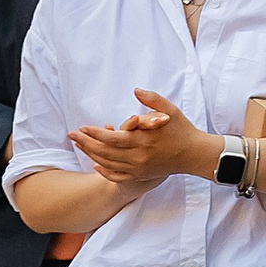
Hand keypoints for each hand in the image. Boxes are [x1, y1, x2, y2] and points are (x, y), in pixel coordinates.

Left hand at [68, 87, 216, 189]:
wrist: (194, 154)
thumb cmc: (182, 130)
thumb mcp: (169, 110)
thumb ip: (152, 99)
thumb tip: (136, 90)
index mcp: (143, 141)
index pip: (111, 139)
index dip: (93, 133)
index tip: (81, 127)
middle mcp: (139, 157)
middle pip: (104, 152)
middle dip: (85, 143)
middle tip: (71, 135)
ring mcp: (139, 168)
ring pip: (108, 164)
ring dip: (91, 155)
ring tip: (79, 145)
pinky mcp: (141, 175)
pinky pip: (118, 176)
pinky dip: (105, 172)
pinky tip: (96, 164)